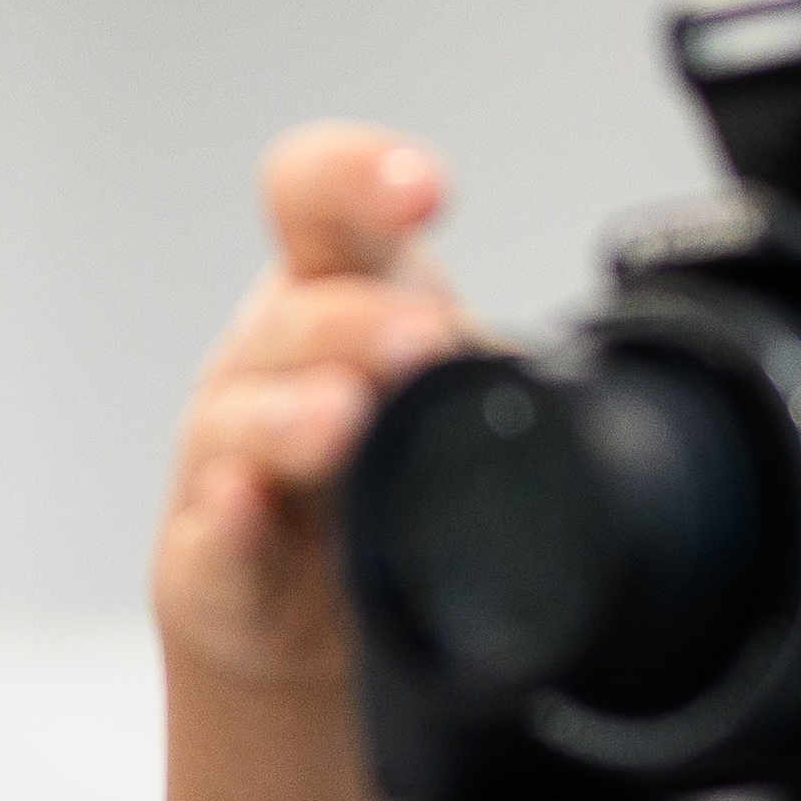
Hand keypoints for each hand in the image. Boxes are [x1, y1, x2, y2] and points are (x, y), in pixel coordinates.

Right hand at [155, 125, 467, 704]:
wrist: (309, 622)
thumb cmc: (382, 476)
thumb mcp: (453, 400)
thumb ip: (500, 375)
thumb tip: (592, 385)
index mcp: (338, 292)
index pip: (317, 199)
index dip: (359, 178)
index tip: (424, 189)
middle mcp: (269, 363)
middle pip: (296, 316)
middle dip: (361, 323)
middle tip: (423, 341)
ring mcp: (228, 463)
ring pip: (244, 421)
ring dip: (293, 417)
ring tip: (341, 420)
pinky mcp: (208, 568)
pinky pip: (213, 542)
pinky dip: (232, 525)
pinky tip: (247, 505)